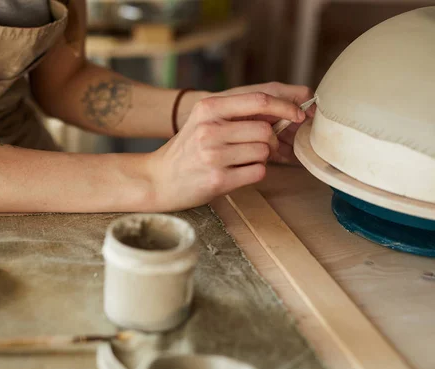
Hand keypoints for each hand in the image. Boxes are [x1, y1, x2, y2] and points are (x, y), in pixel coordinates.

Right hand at [146, 92, 305, 210]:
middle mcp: (209, 130)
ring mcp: (212, 156)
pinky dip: (255, 172)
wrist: (158, 180)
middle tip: (261, 148)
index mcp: (207, 109)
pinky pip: (258, 172)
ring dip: (260, 158)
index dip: (285, 107)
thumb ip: (236, 112)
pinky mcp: (217, 180)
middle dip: (271, 141)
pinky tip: (237, 173)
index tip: (298, 115)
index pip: (259, 100)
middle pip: (265, 131)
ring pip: (263, 152)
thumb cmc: (187, 150)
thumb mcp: (203, 121)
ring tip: (240, 161)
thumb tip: (284, 110)